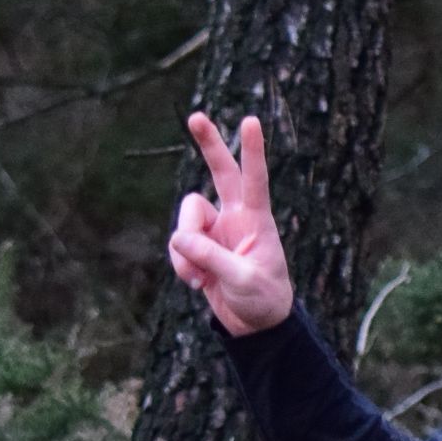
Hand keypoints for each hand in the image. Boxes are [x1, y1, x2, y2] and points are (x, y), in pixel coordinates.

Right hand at [166, 111, 294, 336]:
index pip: (255, 180)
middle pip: (220, 172)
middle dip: (208, 144)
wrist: (256, 324)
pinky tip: (196, 283)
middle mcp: (235, 217)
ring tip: (197, 278)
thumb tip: (179, 239)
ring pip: (185, 220)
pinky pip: (178, 245)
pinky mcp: (199, 245)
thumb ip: (212, 258)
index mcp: (257, 220)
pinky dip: (181, 264)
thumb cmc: (263, 300)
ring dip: (185, 249)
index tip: (251, 121)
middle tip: (195, 116)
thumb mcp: (242, 281)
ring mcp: (215, 229)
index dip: (252, 151)